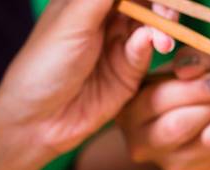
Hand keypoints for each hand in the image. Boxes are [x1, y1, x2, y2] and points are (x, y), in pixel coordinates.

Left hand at [0, 0, 174, 169]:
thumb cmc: (45, 65)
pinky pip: (147, 51)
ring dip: (161, 27)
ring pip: (150, 27)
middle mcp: (103, 22)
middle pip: (142, 4)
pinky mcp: (129, 72)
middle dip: (160, 6)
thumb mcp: (73, 20)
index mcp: (85, 3)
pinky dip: (152, 45)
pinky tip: (153, 45)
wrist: (42, 118)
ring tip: (164, 39)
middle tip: (167, 14)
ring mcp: (117, 47)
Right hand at [117, 47, 209, 169]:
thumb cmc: (199, 84)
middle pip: (177, 124)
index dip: (189, 87)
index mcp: (130, 107)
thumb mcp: (192, 65)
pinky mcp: (198, 168)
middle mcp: (142, 139)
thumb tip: (190, 69)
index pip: (154, 99)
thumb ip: (192, 62)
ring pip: (207, 139)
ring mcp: (170, 160)